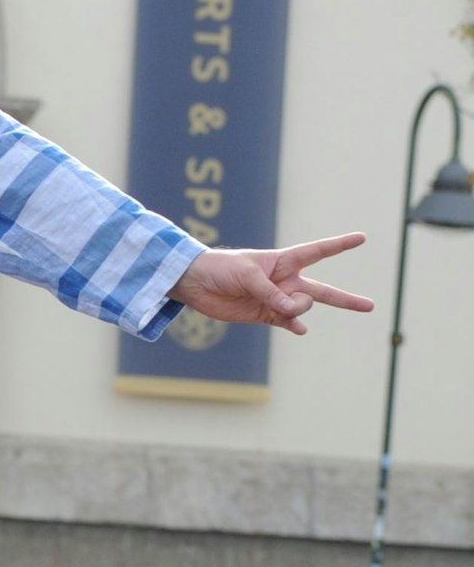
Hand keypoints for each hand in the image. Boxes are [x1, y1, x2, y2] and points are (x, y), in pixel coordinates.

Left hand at [167, 232, 373, 334]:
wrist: (196, 284)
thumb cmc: (221, 268)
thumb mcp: (247, 275)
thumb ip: (272, 294)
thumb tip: (296, 312)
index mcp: (282, 261)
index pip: (317, 251)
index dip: (339, 245)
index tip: (362, 238)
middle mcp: (285, 281)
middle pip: (321, 291)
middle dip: (346, 299)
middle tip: (371, 306)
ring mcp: (277, 299)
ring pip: (303, 308)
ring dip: (298, 310)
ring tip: (283, 308)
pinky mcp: (266, 315)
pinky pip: (289, 322)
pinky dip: (296, 326)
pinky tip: (299, 328)